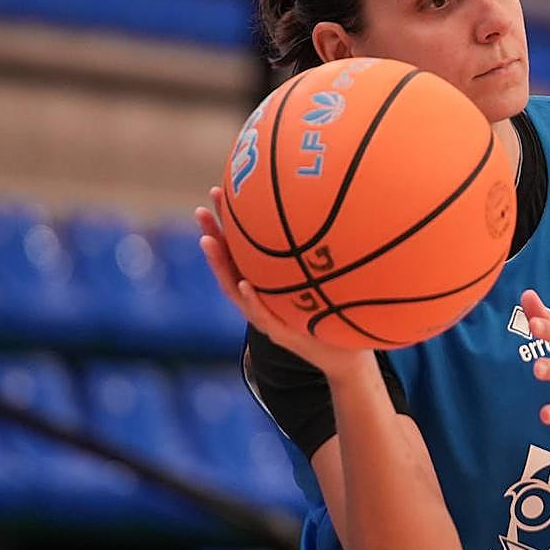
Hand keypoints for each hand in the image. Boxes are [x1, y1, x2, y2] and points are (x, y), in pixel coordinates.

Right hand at [195, 186, 379, 379]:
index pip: (242, 249)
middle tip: (201, 210)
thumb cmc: (338, 314)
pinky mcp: (281, 335)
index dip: (228, 223)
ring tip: (208, 240)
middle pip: (229, 264)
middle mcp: (261, 298)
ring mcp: (266, 316)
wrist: (347, 357)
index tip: (219, 192)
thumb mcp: (330, 279)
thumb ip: (327, 253)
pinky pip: (262, 315)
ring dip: (220, 265)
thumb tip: (343, 209)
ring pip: (235, 289)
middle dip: (214, 236)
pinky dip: (251, 300)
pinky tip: (243, 284)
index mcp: (268, 283)